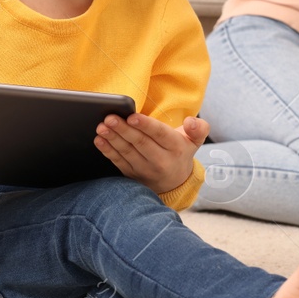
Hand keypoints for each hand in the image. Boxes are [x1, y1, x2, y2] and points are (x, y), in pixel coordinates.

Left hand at [95, 112, 209, 194]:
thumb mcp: (196, 140)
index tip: (132, 116)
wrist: (175, 181)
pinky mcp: (132, 175)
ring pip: (127, 153)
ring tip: (102, 127)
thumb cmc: (181, 151)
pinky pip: (118, 162)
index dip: (145, 125)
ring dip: (112, 139)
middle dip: (123, 130)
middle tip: (109, 117)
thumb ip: (199, 128)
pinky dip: (108, 151)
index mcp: (176, 148)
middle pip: (140, 143)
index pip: (160, 135)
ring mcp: (145, 170)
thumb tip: (191, 121)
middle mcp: (161, 161)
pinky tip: (99, 140)